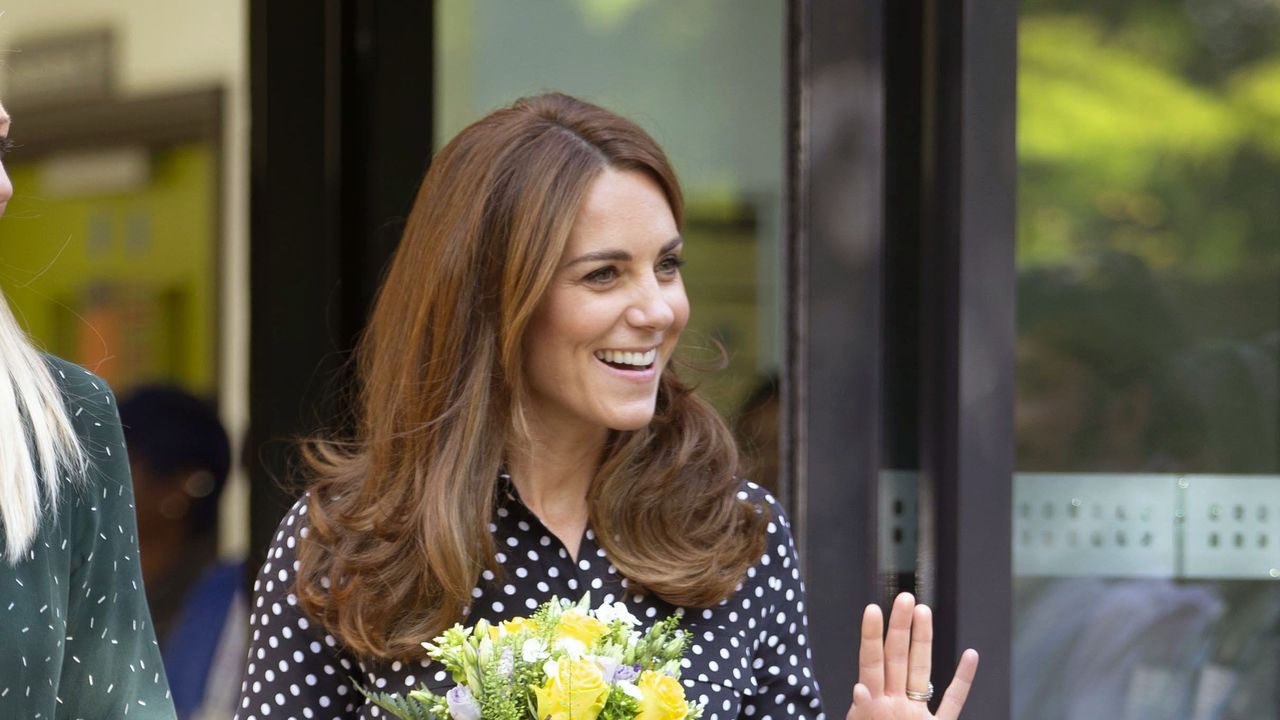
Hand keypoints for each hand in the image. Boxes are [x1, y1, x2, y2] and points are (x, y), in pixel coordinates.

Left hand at [845, 592, 978, 719]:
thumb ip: (862, 711)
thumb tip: (859, 690)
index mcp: (872, 708)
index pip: (872, 664)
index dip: (872, 636)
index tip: (872, 609)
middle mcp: (894, 706)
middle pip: (896, 658)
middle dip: (900, 626)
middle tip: (904, 598)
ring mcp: (917, 716)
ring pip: (922, 671)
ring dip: (923, 641)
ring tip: (924, 611)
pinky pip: (953, 701)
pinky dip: (963, 680)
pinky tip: (969, 656)